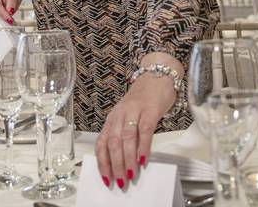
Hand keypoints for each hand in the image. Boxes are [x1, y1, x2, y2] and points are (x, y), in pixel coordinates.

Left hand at [94, 72, 176, 190]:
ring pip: (127, 138)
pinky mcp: (150, 110)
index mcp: (112, 119)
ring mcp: (134, 111)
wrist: (156, 77)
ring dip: (128, 159)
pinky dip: (143, 146)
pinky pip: (145, 129)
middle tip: (121, 181)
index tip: (107, 178)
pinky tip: (143, 157)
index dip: (103, 163)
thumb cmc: (142, 100)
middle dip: (116, 165)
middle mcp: (120, 115)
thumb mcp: (127, 118)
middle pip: (113, 142)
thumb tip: (124, 162)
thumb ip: (125, 137)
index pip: (102, 143)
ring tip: (131, 174)